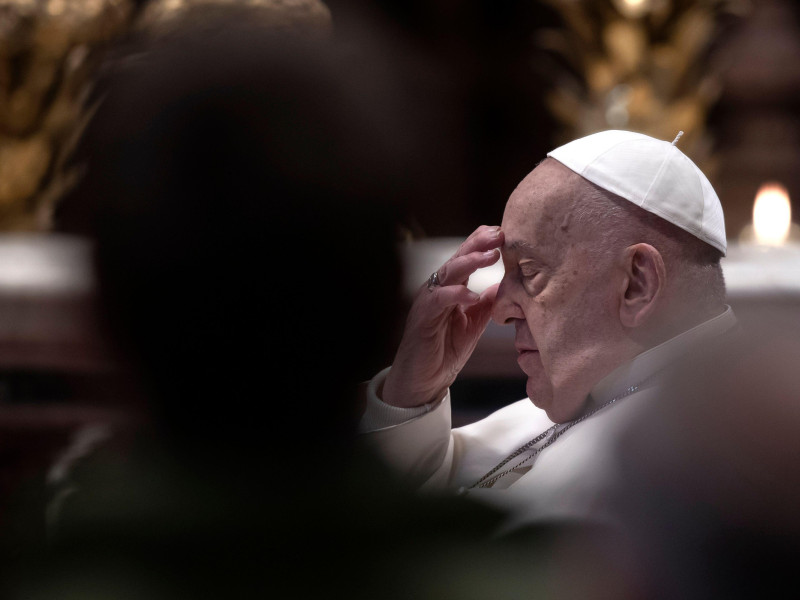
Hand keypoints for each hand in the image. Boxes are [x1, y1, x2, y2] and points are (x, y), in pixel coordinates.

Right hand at [382, 225, 502, 407]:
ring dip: (470, 261)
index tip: (505, 233)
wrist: (424, 380)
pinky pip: (438, 299)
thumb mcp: (475, 323)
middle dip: (479, 243)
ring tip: (491, 255)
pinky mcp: (423, 317)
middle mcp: (438, 288)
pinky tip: (473, 294)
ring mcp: (429, 300)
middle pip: (458, 257)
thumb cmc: (445, 350)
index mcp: (452, 287)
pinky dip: (456, 294)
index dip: (484, 243)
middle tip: (500, 234)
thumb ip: (489, 303)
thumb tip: (508, 284)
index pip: (467, 257)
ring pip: (448, 272)